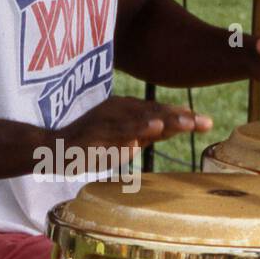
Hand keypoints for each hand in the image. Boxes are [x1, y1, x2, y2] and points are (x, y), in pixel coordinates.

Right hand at [64, 95, 212, 165]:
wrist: (52, 149)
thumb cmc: (88, 146)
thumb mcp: (121, 140)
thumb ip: (141, 134)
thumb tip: (164, 131)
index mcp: (126, 111)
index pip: (160, 112)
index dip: (183, 116)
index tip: (206, 123)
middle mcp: (118, 109)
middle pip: (154, 112)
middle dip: (180, 117)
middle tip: (204, 122)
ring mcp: (106, 119)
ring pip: (140, 118)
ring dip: (164, 120)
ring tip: (186, 122)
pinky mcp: (94, 131)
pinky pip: (117, 130)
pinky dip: (134, 129)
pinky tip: (150, 131)